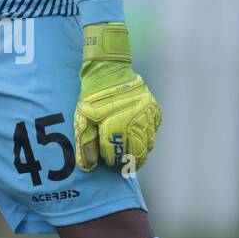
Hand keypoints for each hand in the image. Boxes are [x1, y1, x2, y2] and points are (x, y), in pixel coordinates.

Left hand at [73, 21, 161, 171]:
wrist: (108, 71)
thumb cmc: (93, 96)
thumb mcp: (83, 119)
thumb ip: (86, 143)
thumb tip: (89, 166)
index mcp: (118, 126)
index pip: (120, 154)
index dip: (114, 161)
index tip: (109, 162)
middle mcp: (137, 121)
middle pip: (139, 152)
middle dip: (131, 161)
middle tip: (124, 164)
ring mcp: (148, 115)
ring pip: (150, 142)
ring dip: (142, 151)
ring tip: (134, 156)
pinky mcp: (153, 108)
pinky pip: (155, 128)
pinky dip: (150, 135)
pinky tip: (142, 137)